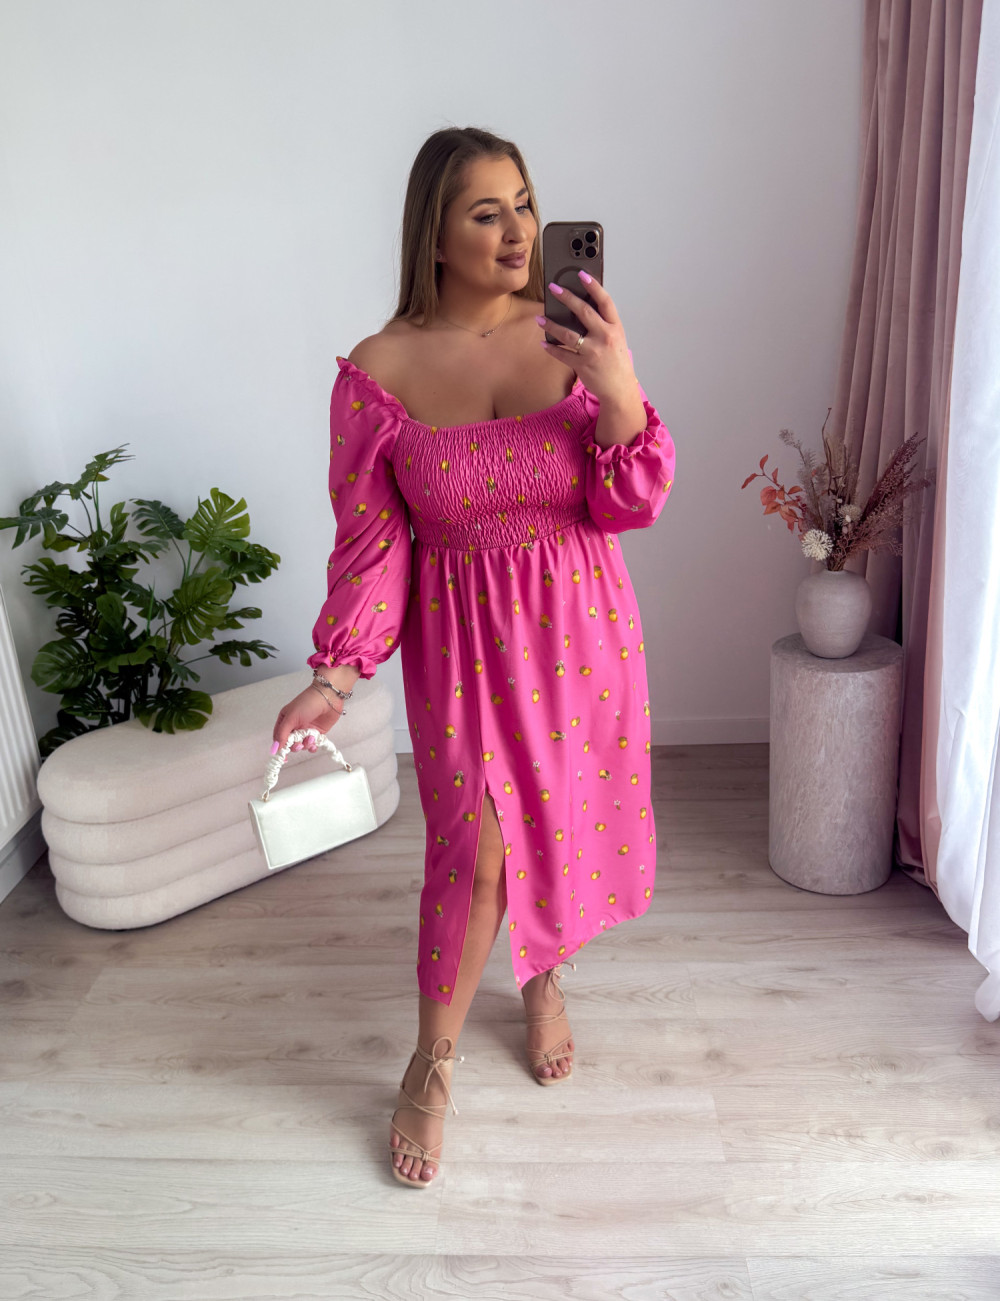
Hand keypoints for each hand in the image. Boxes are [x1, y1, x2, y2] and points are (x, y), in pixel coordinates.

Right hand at [272, 688, 340, 752]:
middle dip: (295, 746)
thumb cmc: (308, 702)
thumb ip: (282, 734)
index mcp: (285, 720)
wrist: (329, 698)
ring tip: (310, 738)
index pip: (279, 738)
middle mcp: (294, 726)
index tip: (282, 756)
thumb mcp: (291, 717)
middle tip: (299, 744)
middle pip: (290, 744)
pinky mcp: (316, 733)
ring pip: (302, 745)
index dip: (280, 747)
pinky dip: (313, 746)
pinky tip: (315, 742)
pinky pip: (312, 745)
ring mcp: (306, 730)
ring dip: (305, 745)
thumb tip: (275, 748)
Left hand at [537, 272, 635, 406]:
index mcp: (615, 328)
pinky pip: (563, 354)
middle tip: (554, 288)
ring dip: (551, 325)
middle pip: (584, 312)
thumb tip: (583, 309)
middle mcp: (605, 337)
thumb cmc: (617, 363)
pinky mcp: (582, 365)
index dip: (593, 286)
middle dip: (567, 298)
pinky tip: (544, 343)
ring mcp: (593, 351)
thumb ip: (603, 325)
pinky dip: (552, 349)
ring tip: (540, 319)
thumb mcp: (616, 339)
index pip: (605, 302)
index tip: (582, 274)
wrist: (620, 389)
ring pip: (568, 334)